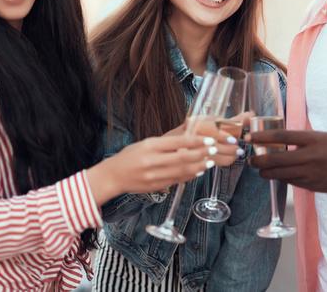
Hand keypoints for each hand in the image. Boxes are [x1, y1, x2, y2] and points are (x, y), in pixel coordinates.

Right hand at [86, 134, 217, 205]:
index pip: (177, 142)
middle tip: (213, 148)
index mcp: (149, 146)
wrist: (113, 176)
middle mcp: (151, 161)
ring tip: (209, 161)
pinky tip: (198, 170)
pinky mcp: (155, 186)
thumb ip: (164, 144)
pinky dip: (190, 175)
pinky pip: (177, 180)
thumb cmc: (130, 156)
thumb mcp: (145, 144)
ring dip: (199, 165)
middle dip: (201, 153)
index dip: (196, 141)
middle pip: (182, 157)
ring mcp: (153, 175)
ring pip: (182, 170)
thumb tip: (188, 141)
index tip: (209, 139)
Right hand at [170, 121, 241, 166]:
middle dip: (227, 148)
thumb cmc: (198, 132)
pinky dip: (214, 163)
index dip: (222, 134)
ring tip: (235, 156)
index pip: (208, 128)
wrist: (171, 144)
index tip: (234, 139)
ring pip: (208, 155)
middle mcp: (188, 134)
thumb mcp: (213, 124)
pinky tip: (223, 160)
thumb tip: (251, 114)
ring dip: (224, 157)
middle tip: (239, 150)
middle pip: (210, 142)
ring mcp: (185, 149)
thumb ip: (232, 121)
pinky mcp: (184, 161)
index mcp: (194, 122)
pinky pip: (203, 165)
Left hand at [245, 130, 326, 192]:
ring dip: (267, 173)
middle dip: (259, 161)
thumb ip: (298, 138)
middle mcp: (310, 156)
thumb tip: (275, 140)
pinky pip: (291, 182)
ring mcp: (310, 173)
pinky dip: (282, 178)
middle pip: (276, 159)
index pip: (281, 136)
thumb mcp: (318, 136)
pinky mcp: (311, 186)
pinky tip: (278, 175)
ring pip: (281, 174)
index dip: (262, 137)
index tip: (249, 138)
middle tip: (251, 160)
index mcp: (311, 140)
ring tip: (261, 170)